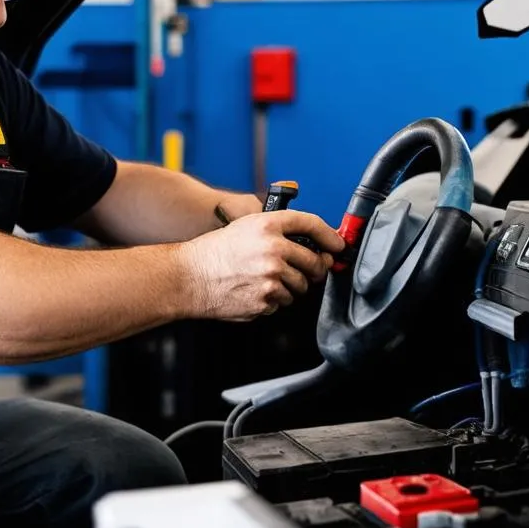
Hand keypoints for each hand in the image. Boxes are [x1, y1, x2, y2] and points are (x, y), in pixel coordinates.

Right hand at [178, 210, 344, 320]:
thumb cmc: (217, 251)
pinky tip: (253, 289)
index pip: (313, 224)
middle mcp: (273, 250)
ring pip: (300, 287)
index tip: (338, 245)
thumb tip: (316, 246)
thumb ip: (280, 231)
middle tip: (306, 269)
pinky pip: (281, 303)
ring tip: (265, 278)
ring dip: (290, 286)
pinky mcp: (265, 301)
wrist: (191, 276)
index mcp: (269, 226)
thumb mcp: (247, 227)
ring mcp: (270, 278)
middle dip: (315, 268)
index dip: (331, 236)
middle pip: (315, 262)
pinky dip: (272, 299)